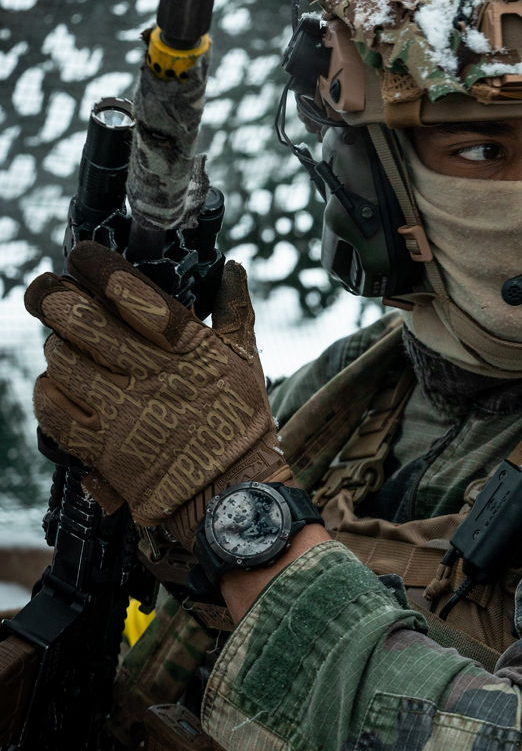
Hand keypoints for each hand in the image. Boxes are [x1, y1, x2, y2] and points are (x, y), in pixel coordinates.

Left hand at [25, 242, 288, 548]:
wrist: (234, 494)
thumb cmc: (241, 424)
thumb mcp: (247, 360)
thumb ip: (234, 309)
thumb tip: (232, 266)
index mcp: (186, 346)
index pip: (129, 291)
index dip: (95, 266)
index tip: (80, 256)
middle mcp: (149, 373)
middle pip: (81, 320)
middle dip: (53, 297)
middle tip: (45, 289)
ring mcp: (122, 412)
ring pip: (61, 360)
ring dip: (55, 346)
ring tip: (62, 343)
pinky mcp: (102, 448)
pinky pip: (53, 409)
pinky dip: (47, 391)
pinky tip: (57, 385)